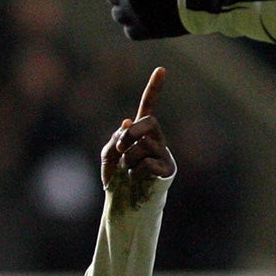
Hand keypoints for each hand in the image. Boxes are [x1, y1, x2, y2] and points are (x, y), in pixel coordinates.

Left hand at [100, 66, 175, 206]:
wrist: (125, 205)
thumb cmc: (118, 180)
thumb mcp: (109, 156)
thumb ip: (115, 138)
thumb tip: (128, 121)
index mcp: (141, 134)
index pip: (148, 107)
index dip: (154, 88)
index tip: (161, 69)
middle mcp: (156, 140)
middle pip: (147, 122)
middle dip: (130, 134)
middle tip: (121, 149)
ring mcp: (163, 155)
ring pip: (142, 145)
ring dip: (128, 159)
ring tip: (128, 172)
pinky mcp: (167, 170)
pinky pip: (146, 162)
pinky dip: (135, 171)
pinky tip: (136, 179)